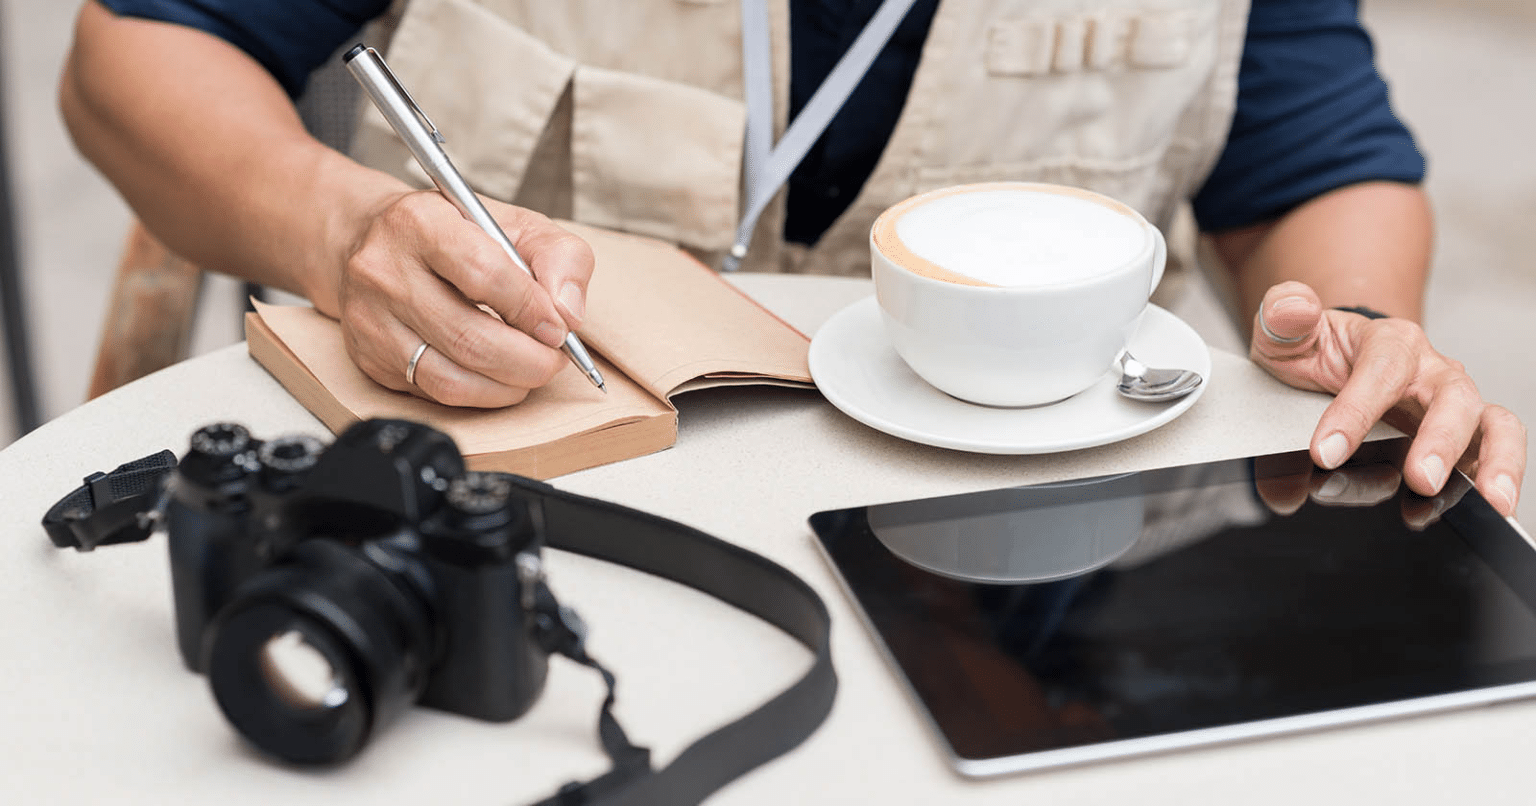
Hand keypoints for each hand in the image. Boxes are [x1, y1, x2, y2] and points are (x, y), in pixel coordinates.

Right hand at [336, 191, 594, 406]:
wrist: (371, 240)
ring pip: (450, 378)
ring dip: (506, 386)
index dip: (531, 310)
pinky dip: (479, 394)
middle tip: (554, 360)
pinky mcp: (368, 357)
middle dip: (528, 361)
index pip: (485, 274)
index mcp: (421, 222)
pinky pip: (433, 393)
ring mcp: (370, 318)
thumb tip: (569, 312)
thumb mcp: (515, 224)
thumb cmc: (455, 232)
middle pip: (469, 337)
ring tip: (531, 371)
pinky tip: (497, 377)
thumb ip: (559, 256)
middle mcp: (384, 270)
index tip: (559, 328)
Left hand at [1249, 281, 1526, 516]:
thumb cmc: (1314, 350)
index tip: (1325, 452)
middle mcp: (1432, 371)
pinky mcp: (1463, 438)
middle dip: (1441, 440)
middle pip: (1454, 397)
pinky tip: (1487, 512)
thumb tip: (1294, 308)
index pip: (1382, 371)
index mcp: (1390, 341)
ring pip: (1494, 425)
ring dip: (1496, 463)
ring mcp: (1452, 406)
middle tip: (1421, 480)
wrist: (1334, 360)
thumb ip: (1282, 316)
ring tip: (1488, 503)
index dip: (1356, 411)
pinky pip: (1492, 454)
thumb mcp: (1284, 332)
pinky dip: (1494, 480)